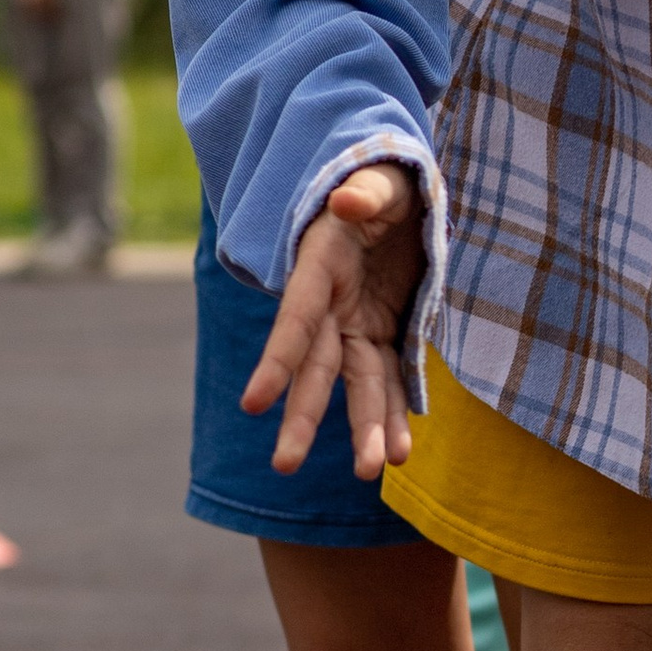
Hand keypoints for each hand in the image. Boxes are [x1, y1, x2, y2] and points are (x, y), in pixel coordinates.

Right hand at [242, 162, 424, 480]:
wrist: (398, 195)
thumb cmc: (384, 181)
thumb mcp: (382, 177)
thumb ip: (367, 191)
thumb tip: (346, 201)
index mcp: (320, 264)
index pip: (295, 319)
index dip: (275, 360)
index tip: (252, 403)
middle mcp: (331, 305)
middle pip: (315, 368)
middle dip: (303, 417)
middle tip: (285, 466)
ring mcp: (357, 324)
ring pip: (355, 385)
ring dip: (363, 428)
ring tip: (374, 473)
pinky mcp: (383, 334)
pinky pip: (388, 381)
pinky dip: (394, 416)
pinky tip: (399, 453)